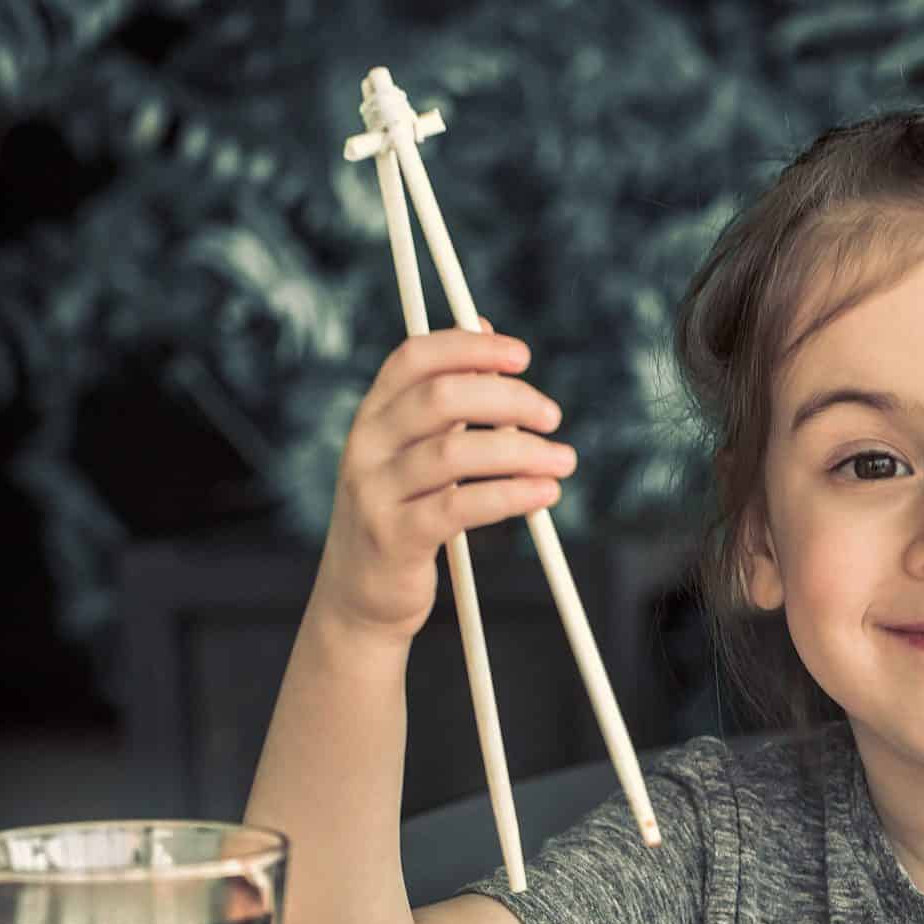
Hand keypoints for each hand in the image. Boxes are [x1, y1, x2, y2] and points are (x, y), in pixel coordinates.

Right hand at [312, 320, 575, 643]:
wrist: (360, 597)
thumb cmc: (403, 514)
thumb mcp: (418, 450)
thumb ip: (448, 398)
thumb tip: (485, 326)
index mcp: (374, 416)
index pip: (415, 358)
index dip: (470, 348)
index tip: (522, 356)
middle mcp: (366, 446)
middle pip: (441, 398)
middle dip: (508, 399)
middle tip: (552, 417)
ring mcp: (374, 492)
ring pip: (455, 453)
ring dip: (522, 451)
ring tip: (563, 461)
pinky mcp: (394, 538)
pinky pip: (460, 508)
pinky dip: (511, 495)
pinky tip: (544, 493)